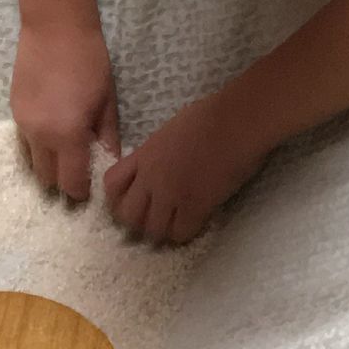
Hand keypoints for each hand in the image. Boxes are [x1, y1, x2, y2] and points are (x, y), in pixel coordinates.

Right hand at [11, 19, 121, 199]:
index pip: (70, 182)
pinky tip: (52, 130)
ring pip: (32, 161)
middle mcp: (39, 136)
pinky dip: (38, 145)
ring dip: (48, 163)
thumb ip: (107, 137)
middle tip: (78, 171)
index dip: (81, 191)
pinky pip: (25, 141)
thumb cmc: (90, 62)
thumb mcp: (107, 102)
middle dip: (62, 180)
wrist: (54, 28)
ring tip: (64, 152)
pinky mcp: (13, 111)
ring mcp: (22, 124)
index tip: (90, 189)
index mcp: (67, 135)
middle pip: (46, 177)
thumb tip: (109, 162)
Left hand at [102, 93, 266, 244]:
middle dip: (138, 222)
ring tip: (176, 223)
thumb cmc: (210, 116)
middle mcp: (151, 176)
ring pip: (153, 229)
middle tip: (154, 220)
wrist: (237, 120)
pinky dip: (186, 232)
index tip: (132, 201)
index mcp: (144, 155)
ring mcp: (171, 192)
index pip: (112, 184)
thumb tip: (155, 169)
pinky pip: (181, 232)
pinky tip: (196, 221)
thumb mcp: (169, 132)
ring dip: (163, 231)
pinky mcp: (196, 205)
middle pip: (128, 214)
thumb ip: (156, 154)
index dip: (118, 198)